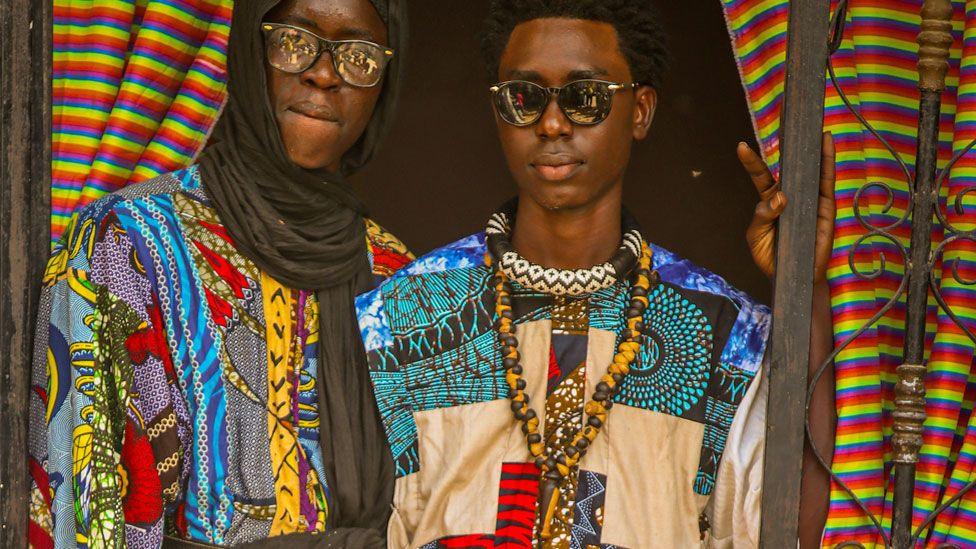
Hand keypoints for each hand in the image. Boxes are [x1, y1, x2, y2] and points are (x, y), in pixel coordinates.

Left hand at [739, 132, 835, 282]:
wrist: (792, 277)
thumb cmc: (771, 257)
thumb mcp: (757, 238)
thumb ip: (763, 217)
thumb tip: (780, 197)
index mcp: (770, 201)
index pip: (760, 177)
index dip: (751, 162)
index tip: (740, 146)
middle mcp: (790, 195)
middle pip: (788, 165)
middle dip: (788, 145)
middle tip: (788, 120)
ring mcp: (808, 199)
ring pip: (810, 168)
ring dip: (812, 147)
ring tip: (812, 125)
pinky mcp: (824, 207)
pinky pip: (826, 181)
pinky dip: (828, 161)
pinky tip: (826, 142)